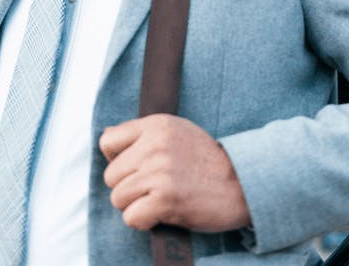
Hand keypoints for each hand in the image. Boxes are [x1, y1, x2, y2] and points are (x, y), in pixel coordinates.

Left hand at [99, 114, 250, 232]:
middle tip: (153, 189)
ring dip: (136, 205)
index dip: (116, 159)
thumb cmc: (208, 161)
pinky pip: (131, 217)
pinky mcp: (166, 200)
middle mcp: (154, 146)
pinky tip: (162, 213)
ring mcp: (159, 173)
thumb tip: (106, 137)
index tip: (135, 167)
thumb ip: (143, 134)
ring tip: (159, 200)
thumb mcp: (177, 132)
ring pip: (118, 198)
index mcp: (156, 126)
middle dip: (128, 187)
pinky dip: (144, 221)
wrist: (242, 184)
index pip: (107, 141)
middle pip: (110, 176)